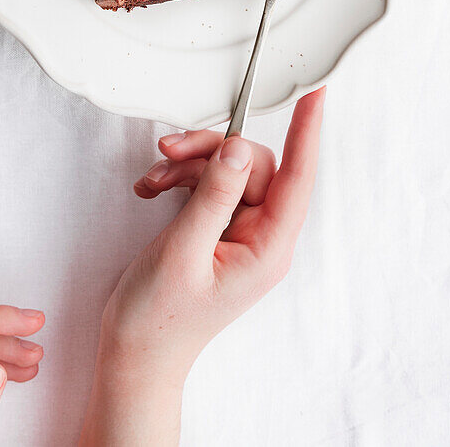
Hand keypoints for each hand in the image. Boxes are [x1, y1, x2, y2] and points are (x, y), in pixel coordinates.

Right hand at [81, 87, 324, 446]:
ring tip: (154, 180)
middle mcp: (261, 237)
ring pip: (228, 170)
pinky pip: (209, 183)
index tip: (316, 94)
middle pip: (254, 166)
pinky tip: (152, 189)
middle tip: (170, 152)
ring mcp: (239, 232)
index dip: (307, 132)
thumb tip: (238, 150)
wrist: (133, 355)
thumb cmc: (158, 318)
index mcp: (267, 249)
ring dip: (188, 166)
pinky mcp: (217, 227)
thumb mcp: (182, 251)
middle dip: (210, 152)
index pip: (298, 179)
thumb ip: (212, 197)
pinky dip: (180, 179)